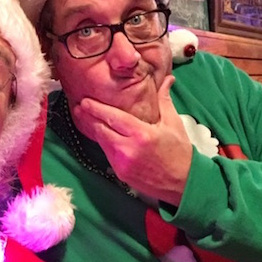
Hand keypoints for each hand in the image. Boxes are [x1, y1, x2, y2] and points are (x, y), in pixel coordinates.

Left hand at [72, 75, 192, 205]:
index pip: (113, 117)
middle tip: (78, 107)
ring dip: (93, 129)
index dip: (97, 108)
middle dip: (88, 117)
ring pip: (102, 142)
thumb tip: (167, 78)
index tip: (85, 101)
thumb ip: (164, 100)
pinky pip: (107, 153)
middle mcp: (129, 149)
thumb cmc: (179, 151)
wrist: (183, 183)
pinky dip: (103, 142)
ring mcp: (123, 163)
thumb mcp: (173, 123)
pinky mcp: (120, 173)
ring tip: (84, 117)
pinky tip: (99, 133)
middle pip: (101, 130)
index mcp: (142, 134)